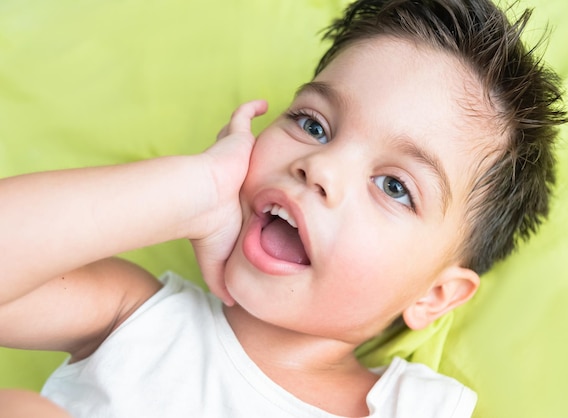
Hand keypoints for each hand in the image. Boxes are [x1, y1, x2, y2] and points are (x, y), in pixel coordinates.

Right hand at [191, 100, 267, 305]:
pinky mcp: (234, 139)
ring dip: (247, 134)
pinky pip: (244, 117)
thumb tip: (232, 306)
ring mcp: (231, 155)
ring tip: (268, 129)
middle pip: (240, 163)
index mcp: (228, 198)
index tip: (256, 196)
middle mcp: (230, 174)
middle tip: (257, 160)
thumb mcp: (218, 258)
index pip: (238, 191)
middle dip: (245, 160)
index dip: (246, 192)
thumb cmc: (206, 230)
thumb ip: (221, 279)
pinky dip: (252, 107)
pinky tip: (267, 103)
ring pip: (241, 139)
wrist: (196, 200)